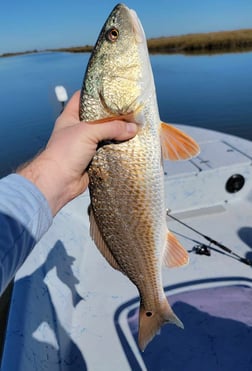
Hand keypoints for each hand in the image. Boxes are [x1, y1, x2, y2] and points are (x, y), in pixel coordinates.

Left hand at [18, 91, 137, 214]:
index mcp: (70, 118)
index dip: (96, 94)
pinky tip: (129, 147)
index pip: (82, 98)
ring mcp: (85, 146)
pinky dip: (117, 151)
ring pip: (105, 137)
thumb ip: (111, 127)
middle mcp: (78, 130)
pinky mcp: (93, 160)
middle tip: (129, 113)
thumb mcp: (88, 132)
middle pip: (98, 119)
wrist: (58, 182)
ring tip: (133, 129)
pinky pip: (108, 153)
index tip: (112, 92)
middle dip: (113, 117)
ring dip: (117, 135)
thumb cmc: (64, 153)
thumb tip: (132, 128)